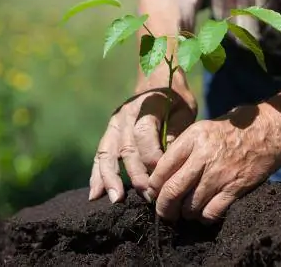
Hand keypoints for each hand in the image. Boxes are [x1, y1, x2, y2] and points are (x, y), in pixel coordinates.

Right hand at [89, 82, 196, 203]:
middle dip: (136, 175)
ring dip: (110, 178)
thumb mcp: (185, 110)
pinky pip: (100, 155)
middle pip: (126, 148)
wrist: (156, 80)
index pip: (144, 134)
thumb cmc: (176, 99)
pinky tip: (95, 194)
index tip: (162, 177)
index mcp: (146, 105)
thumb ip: (177, 133)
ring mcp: (114, 123)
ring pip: (107, 153)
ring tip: (116, 199)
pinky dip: (97, 174)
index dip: (152, 157)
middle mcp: (126, 114)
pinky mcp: (109, 132)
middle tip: (148, 196)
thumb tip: (167, 162)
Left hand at [147, 104, 280, 221]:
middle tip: (164, 213)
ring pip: (190, 206)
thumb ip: (182, 149)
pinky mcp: (236, 187)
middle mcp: (204, 156)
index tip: (152, 194)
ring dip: (185, 214)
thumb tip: (160, 174)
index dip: (153, 186)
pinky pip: (212, 212)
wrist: (269, 131)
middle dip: (163, 208)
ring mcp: (221, 173)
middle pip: (172, 191)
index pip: (162, 168)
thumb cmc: (232, 130)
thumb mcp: (203, 129)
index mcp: (193, 138)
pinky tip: (205, 213)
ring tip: (186, 211)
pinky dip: (205, 217)